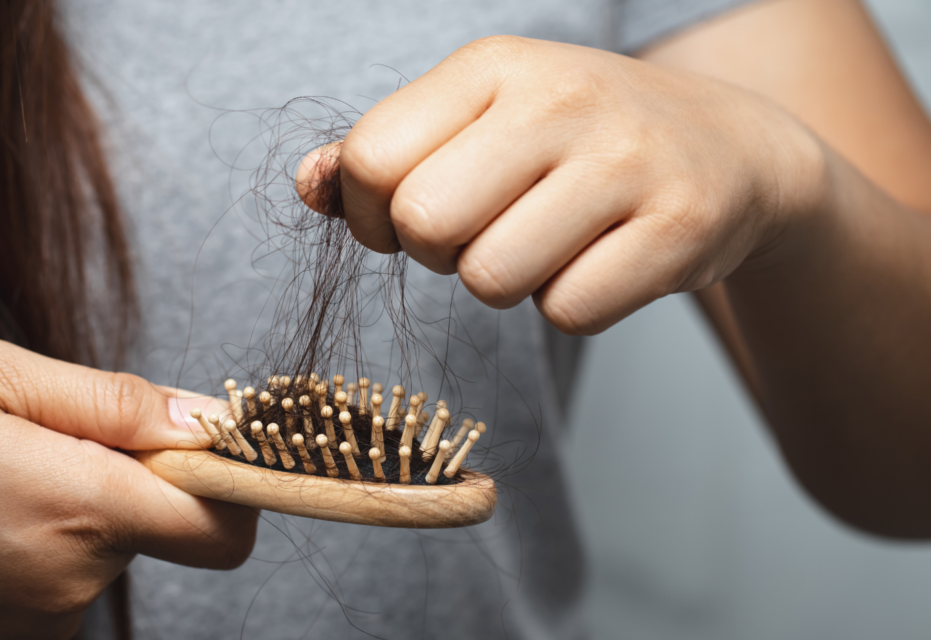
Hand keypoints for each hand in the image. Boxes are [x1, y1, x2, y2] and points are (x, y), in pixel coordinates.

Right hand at [0, 339, 255, 639]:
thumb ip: (113, 400)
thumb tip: (205, 418)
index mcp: (80, 505)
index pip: (223, 525)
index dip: (234, 481)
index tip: (202, 443)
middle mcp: (75, 577)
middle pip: (164, 526)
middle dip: (132, 475)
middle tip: (45, 434)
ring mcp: (43, 618)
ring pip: (110, 547)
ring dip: (79, 504)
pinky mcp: (15, 636)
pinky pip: (68, 575)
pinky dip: (46, 540)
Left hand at [298, 36, 825, 333]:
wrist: (731, 149)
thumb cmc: (575, 141)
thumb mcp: (478, 119)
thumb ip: (383, 152)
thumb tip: (308, 186)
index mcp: (492, 66)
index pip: (371, 159)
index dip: (371, 214)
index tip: (409, 218)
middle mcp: (559, 98)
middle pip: (424, 224)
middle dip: (438, 253)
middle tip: (484, 233)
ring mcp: (626, 160)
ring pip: (491, 280)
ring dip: (505, 283)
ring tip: (548, 241)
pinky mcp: (679, 226)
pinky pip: (568, 312)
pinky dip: (572, 304)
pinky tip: (601, 259)